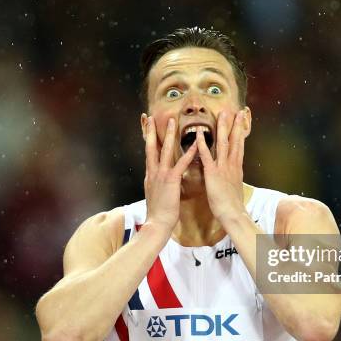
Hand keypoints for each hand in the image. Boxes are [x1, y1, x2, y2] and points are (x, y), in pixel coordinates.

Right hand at [144, 116, 197, 232]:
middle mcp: (153, 172)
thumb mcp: (155, 193)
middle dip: (150, 131)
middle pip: (151, 147)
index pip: (149, 153)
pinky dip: (188, 154)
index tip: (145, 127)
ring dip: (169, 135)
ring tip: (172, 122)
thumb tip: (158, 177)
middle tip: (151, 117)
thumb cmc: (158, 212)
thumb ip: (157, 182)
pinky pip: (180, 164)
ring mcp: (161, 175)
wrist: (157, 223)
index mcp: (150, 175)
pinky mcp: (171, 180)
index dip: (147, 139)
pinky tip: (195, 145)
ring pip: (164, 150)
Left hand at [196, 110, 247, 222]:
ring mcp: (223, 168)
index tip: (243, 120)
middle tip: (238, 111)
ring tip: (223, 114)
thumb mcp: (234, 186)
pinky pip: (207, 156)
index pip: (240, 145)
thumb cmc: (232, 204)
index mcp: (237, 167)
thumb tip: (232, 171)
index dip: (241, 132)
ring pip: (224, 144)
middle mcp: (232, 164)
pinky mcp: (213, 174)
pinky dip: (202, 145)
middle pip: (236, 141)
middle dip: (237, 125)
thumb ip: (232, 176)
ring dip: (223, 128)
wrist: (232, 214)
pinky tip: (199, 134)